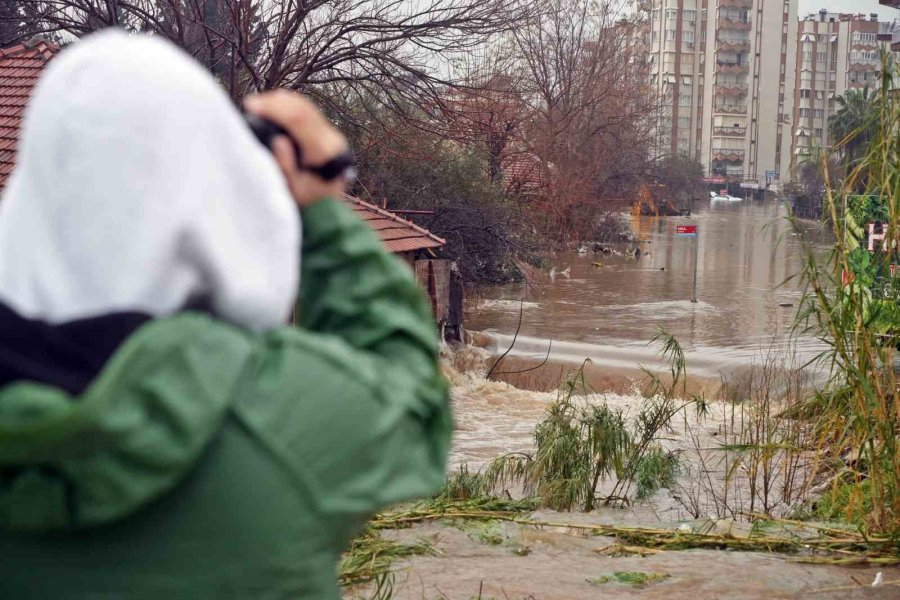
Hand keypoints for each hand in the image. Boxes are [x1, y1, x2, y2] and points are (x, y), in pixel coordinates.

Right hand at [244, 90, 348, 206]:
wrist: (329, 205)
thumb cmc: (307, 201)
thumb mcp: (294, 190)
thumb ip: (286, 166)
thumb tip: (278, 140)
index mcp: (323, 152)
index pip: (299, 119)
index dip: (274, 108)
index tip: (252, 106)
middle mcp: (331, 139)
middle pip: (303, 108)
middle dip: (275, 102)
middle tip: (252, 104)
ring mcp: (332, 134)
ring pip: (306, 107)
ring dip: (281, 103)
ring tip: (260, 106)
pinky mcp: (328, 133)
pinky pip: (308, 112)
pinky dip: (289, 108)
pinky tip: (273, 110)